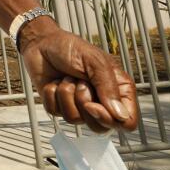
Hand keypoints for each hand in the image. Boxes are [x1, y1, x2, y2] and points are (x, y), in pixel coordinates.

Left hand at [18, 19, 138, 133]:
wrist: (42, 42)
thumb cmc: (72, 48)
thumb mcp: (95, 61)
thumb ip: (109, 87)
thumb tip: (121, 116)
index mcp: (118, 90)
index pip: (127, 122)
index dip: (111, 120)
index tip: (92, 105)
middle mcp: (101, 101)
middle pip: (100, 126)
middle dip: (84, 103)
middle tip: (79, 82)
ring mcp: (79, 106)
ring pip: (75, 120)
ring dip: (66, 95)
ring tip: (67, 77)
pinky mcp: (59, 106)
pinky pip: (56, 112)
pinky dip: (52, 95)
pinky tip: (55, 81)